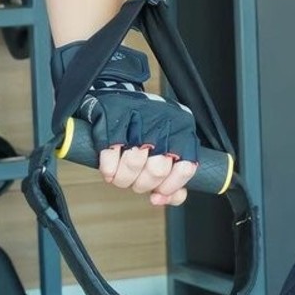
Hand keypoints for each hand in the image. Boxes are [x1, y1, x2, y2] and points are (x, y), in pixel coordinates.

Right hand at [53, 41, 199, 206]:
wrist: (116, 94)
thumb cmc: (145, 126)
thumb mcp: (167, 145)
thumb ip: (172, 175)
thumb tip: (164, 199)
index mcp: (182, 130)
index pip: (185, 167)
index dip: (171, 186)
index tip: (158, 193)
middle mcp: (162, 124)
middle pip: (157, 170)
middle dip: (143, 185)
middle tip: (135, 184)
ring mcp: (136, 121)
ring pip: (133, 165)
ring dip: (124, 180)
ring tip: (121, 179)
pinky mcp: (110, 122)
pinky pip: (110, 155)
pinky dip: (108, 170)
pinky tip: (109, 172)